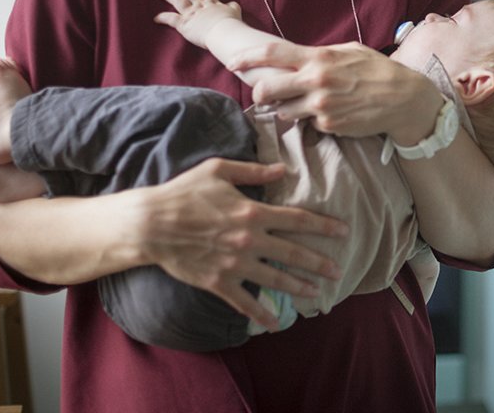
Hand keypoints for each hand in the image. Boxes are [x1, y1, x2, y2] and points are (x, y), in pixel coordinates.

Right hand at [134, 157, 347, 331]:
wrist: (150, 225)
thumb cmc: (183, 193)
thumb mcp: (218, 170)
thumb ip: (254, 171)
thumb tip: (282, 169)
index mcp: (253, 212)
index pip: (298, 220)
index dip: (323, 226)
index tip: (343, 232)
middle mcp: (249, 240)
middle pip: (293, 253)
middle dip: (319, 262)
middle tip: (338, 271)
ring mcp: (235, 264)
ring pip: (275, 279)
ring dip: (299, 287)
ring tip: (316, 292)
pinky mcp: (219, 282)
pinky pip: (245, 302)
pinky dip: (262, 315)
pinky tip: (276, 323)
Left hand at [154, 0, 241, 49]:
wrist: (224, 32)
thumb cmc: (231, 24)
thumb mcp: (235, 12)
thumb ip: (232, 7)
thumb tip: (232, 4)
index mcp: (212, 3)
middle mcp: (200, 5)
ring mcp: (191, 13)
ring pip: (177, 1)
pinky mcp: (184, 23)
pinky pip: (171, 19)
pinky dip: (163, 17)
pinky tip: (156, 17)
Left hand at [228, 41, 442, 142]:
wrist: (404, 100)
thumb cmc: (378, 70)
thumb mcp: (349, 51)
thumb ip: (319, 54)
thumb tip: (296, 57)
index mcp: (319, 58)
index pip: (272, 53)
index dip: (246, 58)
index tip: (232, 63)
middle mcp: (316, 81)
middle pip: (267, 89)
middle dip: (260, 93)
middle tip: (264, 95)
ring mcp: (321, 106)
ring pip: (285, 111)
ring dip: (289, 109)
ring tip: (311, 103)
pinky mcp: (329, 126)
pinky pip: (310, 124)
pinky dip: (315, 120)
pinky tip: (334, 112)